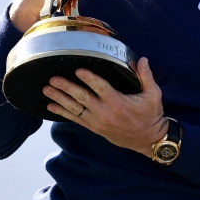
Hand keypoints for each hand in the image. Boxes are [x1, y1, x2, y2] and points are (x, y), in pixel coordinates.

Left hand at [43, 57, 167, 157]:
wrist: (148, 140)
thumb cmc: (151, 115)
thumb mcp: (153, 94)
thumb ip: (146, 76)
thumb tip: (141, 59)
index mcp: (118, 102)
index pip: (101, 88)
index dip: (89, 78)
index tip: (78, 70)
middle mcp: (105, 113)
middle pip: (82, 98)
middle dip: (66, 87)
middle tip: (53, 79)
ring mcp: (98, 122)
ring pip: (75, 109)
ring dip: (60, 99)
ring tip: (47, 90)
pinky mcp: (95, 128)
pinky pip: (76, 120)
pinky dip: (62, 113)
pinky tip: (51, 106)